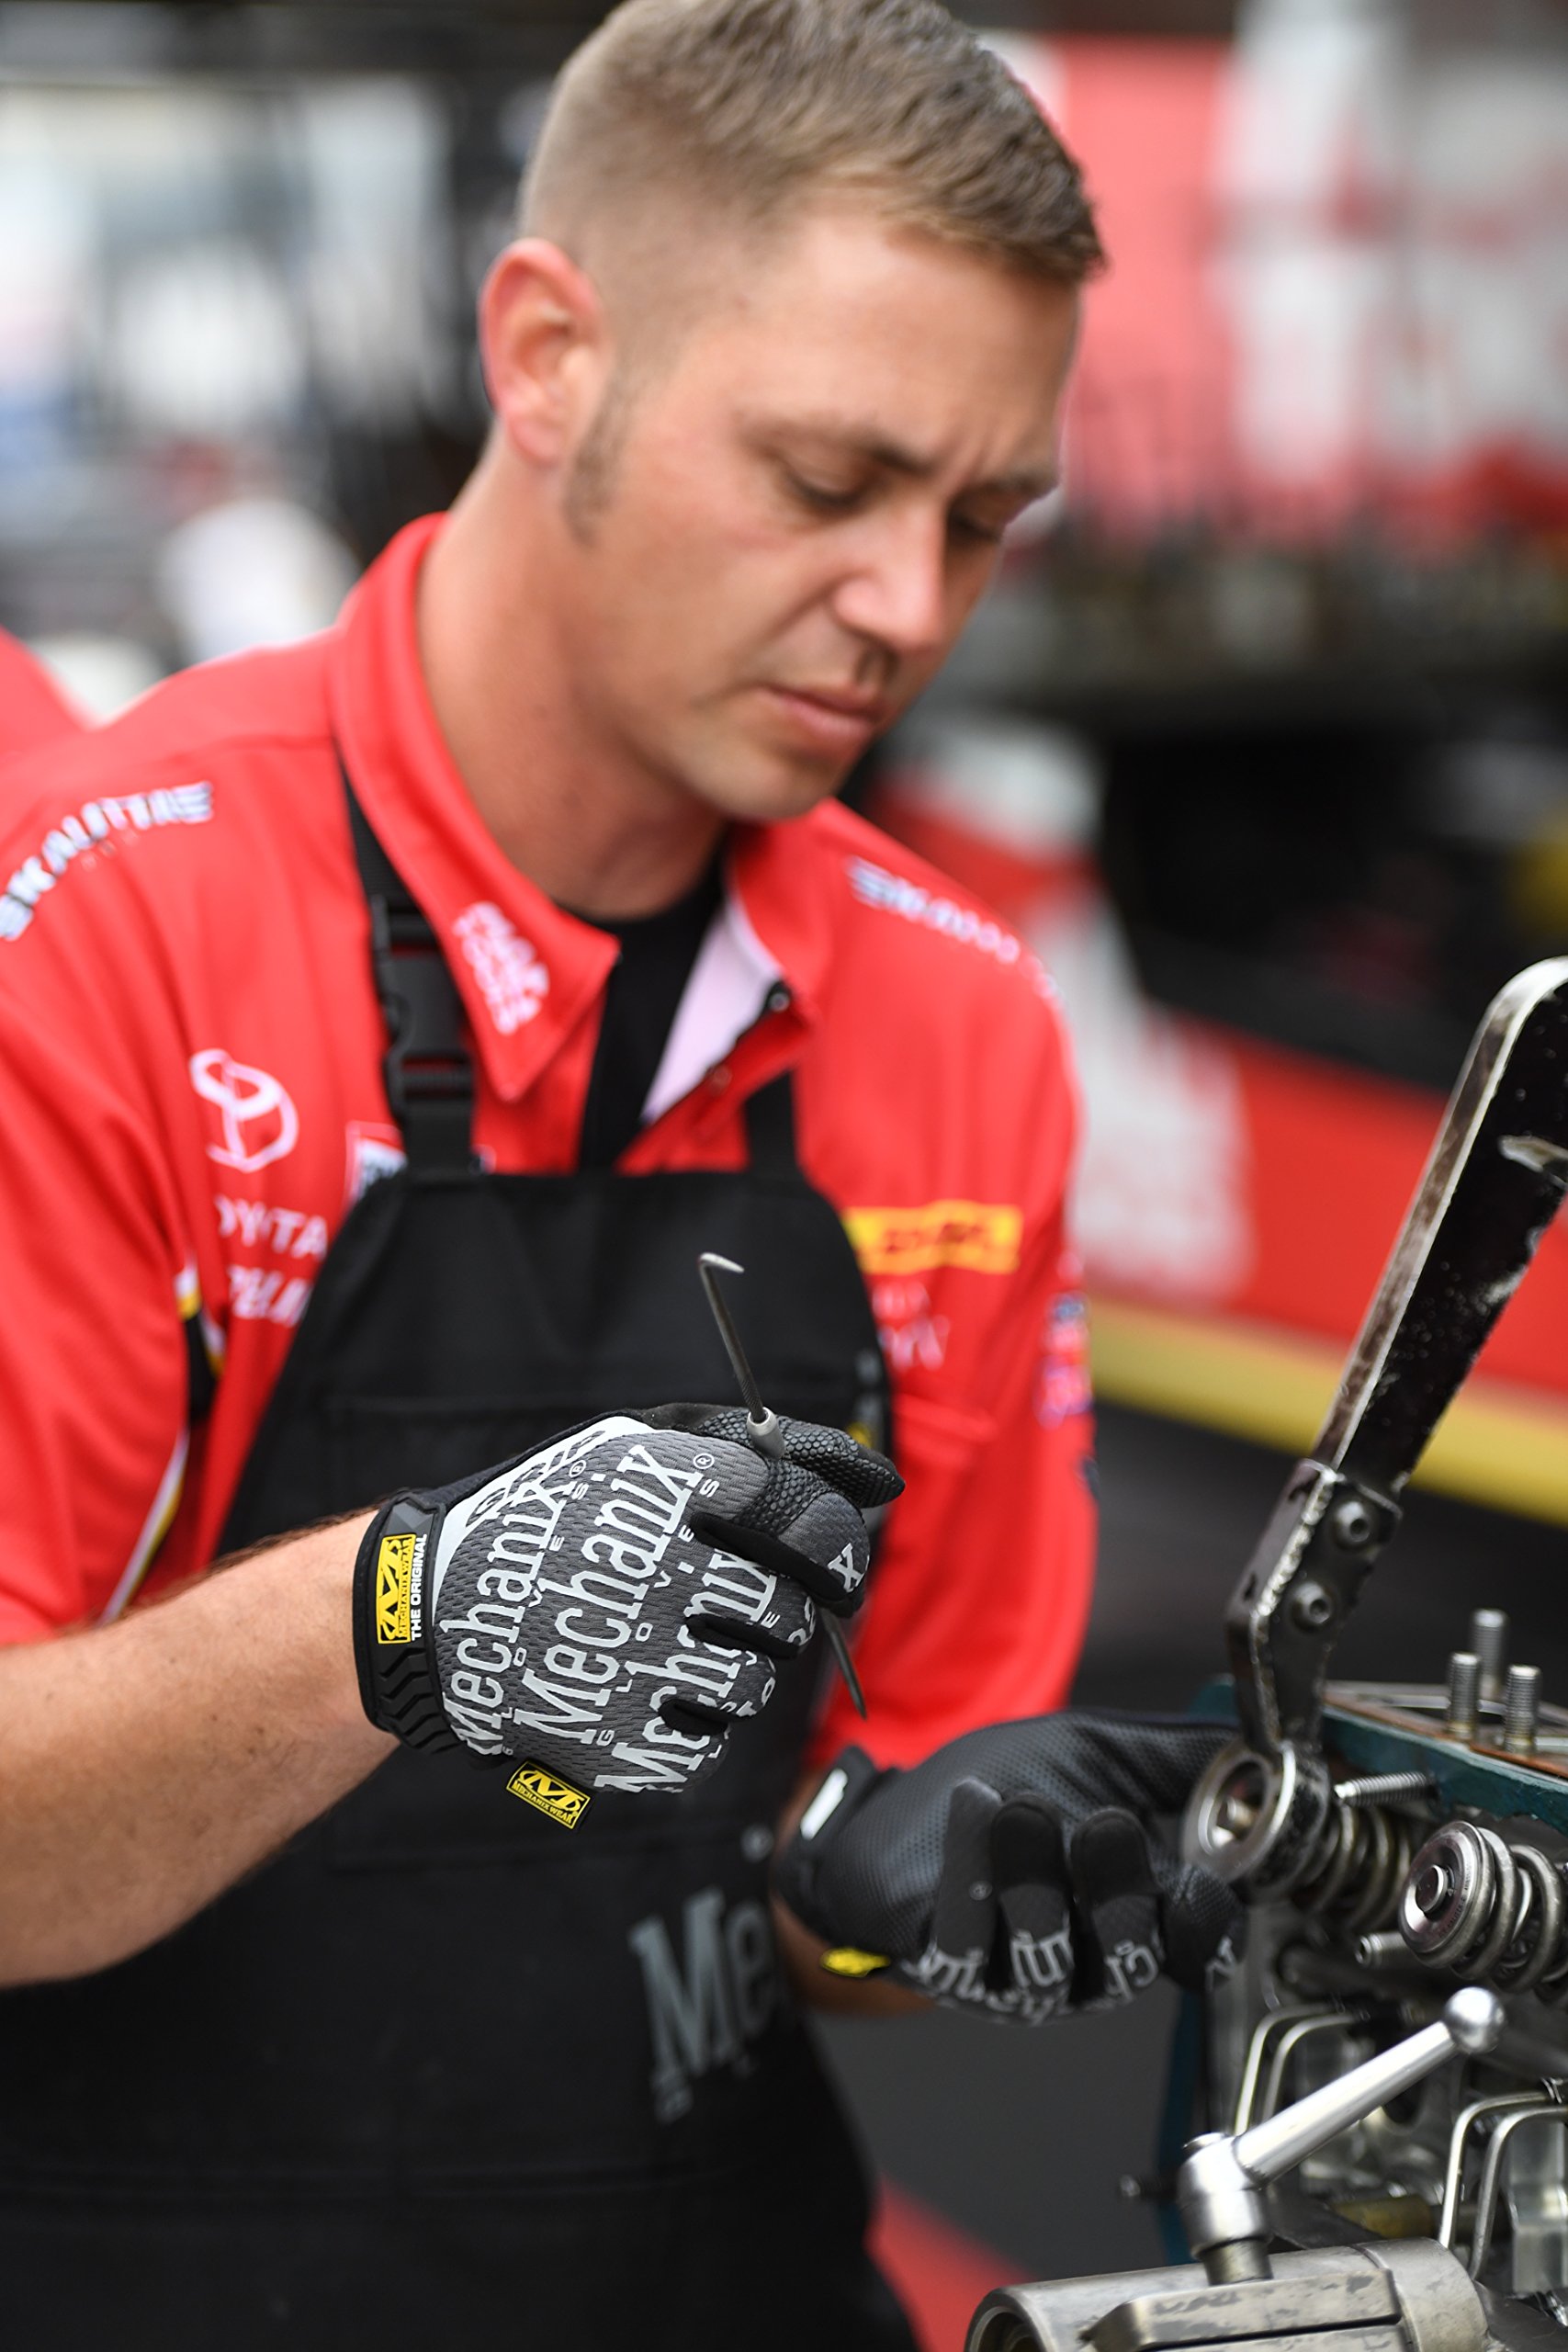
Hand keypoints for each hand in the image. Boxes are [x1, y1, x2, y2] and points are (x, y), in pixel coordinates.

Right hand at [352, 1406, 900, 1803]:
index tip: (821, 1557)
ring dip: (733, 1664)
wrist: (430, 1608)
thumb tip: (884, 1483)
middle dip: (777, 1607)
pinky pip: (708, 1741)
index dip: (831, 1541)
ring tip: (667, 1640)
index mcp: (668, 1485)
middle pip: (791, 1608)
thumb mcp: (643, 1447)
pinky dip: (688, 1720)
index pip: (808, 1516)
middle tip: (729, 1600)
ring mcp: (637, 1659)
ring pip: (756, 1680)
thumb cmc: (558, 1514)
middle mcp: (658, 1569)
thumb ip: (769, 1450)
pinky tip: (640, 1685)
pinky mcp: (618, 1738)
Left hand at [774, 1711, 1242, 2019]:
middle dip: (1121, 1895)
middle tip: (1107, 1826)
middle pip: (1127, 1958)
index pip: (1194, 1949)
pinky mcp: (945, 1963)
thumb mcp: (1093, 1755)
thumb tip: (1257, 1745)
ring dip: (1035, 1878)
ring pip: (1047, 1953)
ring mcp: (1012, 1974)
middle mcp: (1082, 1961)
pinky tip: (973, 1811)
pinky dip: (972, 1870)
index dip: (1206, 1922)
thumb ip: (1175, 1757)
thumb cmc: (998, 1789)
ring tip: (1021, 1811)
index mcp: (1130, 1918)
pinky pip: (966, 1937)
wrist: (895, 1817)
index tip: (1201, 1874)